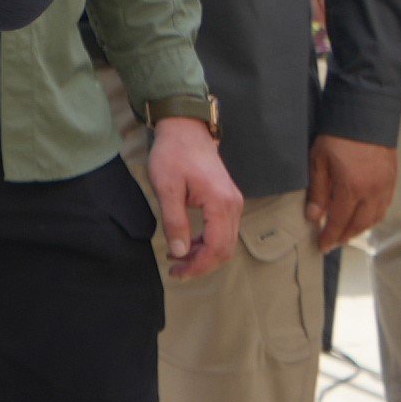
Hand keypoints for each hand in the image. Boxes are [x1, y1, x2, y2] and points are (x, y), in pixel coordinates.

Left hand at [143, 116, 240, 280]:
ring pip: (225, 241)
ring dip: (203, 254)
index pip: (216, 248)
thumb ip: (174, 222)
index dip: (197, 265)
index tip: (176, 272)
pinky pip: (222, 230)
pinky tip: (186, 242)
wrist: (185, 129)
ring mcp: (233, 202)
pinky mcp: (227, 200)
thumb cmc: (174, 154)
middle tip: (175, 269)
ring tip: (177, 257)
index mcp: (221, 204)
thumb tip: (179, 252)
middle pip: (225, 249)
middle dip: (201, 264)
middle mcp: (233, 205)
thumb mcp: (167, 188)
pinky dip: (206, 241)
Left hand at [306, 135, 395, 250]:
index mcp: (351, 188)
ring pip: (375, 218)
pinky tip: (364, 216)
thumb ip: (318, 191)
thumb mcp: (318, 161)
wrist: (366, 114)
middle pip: (360, 224)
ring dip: (361, 228)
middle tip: (333, 242)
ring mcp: (385, 187)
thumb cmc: (337, 136)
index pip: (340, 221)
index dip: (330, 236)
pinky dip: (374, 216)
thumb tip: (314, 217)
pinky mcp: (392, 180)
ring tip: (346, 232)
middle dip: (345, 236)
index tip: (322, 246)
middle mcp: (372, 192)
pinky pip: (385, 206)